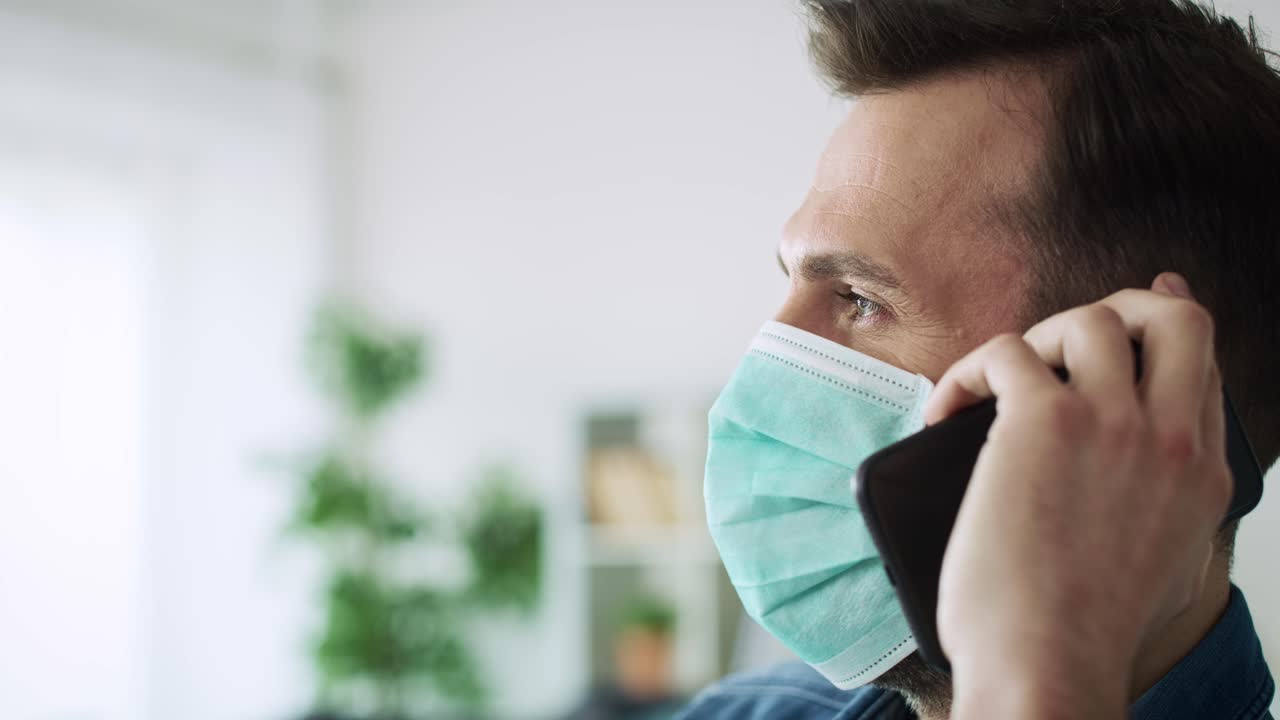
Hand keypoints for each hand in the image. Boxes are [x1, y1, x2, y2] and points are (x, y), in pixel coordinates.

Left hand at [927, 273, 1230, 719]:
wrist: (1046, 666)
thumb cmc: (1078, 633)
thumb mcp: (1157, 569)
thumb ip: (1157, 509)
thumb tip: (1130, 480)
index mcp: (1202, 476)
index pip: (1202, 371)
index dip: (1168, 330)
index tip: (1148, 301)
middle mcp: (1170, 439)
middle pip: (1177, 319)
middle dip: (1124, 304)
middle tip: (1061, 337)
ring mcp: (1114, 424)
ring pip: (1090, 319)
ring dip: (1036, 338)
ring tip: (998, 385)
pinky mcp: (1043, 422)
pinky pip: (1007, 351)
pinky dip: (967, 373)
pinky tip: (945, 413)